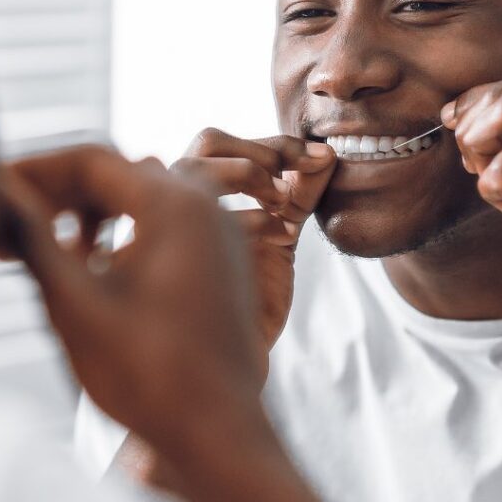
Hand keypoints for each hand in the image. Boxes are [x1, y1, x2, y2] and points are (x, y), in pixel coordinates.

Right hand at [0, 145, 273, 459]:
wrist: (221, 436)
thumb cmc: (149, 377)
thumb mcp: (75, 304)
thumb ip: (33, 239)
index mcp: (175, 204)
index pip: (90, 160)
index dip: (33, 170)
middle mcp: (205, 206)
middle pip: (115, 174)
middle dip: (57, 193)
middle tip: (8, 222)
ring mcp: (218, 233)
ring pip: (138, 197)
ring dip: (87, 212)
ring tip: (42, 246)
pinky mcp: (220, 261)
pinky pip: (163, 224)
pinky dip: (119, 232)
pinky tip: (88, 266)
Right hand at [171, 129, 335, 358]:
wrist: (233, 359)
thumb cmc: (249, 299)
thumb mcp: (282, 235)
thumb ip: (300, 194)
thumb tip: (328, 154)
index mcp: (196, 193)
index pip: (223, 143)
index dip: (273, 144)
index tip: (318, 157)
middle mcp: (177, 203)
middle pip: (206, 142)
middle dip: (257, 151)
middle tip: (294, 177)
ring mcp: (173, 225)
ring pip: (192, 166)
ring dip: (246, 173)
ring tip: (282, 201)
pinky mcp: (176, 254)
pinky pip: (202, 218)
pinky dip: (251, 217)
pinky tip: (280, 237)